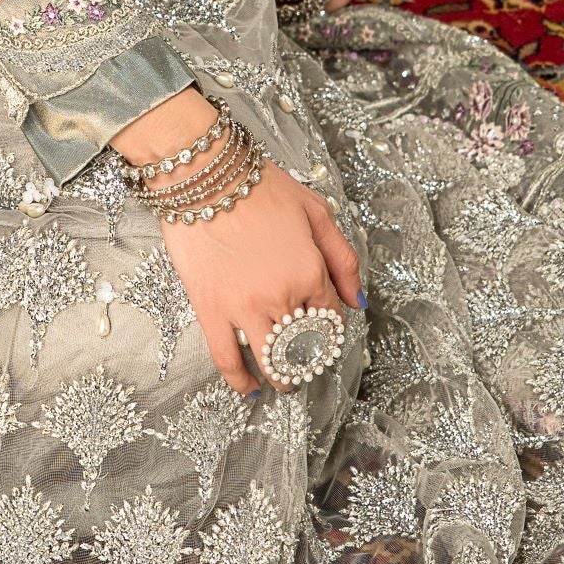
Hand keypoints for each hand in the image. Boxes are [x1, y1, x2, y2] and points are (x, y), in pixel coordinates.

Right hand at [158, 158, 362, 396]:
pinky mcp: (210, 310)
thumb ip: (343, 259)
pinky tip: (249, 388)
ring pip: (271, 361)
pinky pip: (227, 359)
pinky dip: (240, 380)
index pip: (331, 318)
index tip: (322, 331)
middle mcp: (282, 296)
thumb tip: (359, 302)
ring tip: (283, 381)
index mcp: (311, 272)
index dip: (330, 328)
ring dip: (283, 377)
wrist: (204, 175)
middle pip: (304, 346)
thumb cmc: (259, 186)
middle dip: (309, 360)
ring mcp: (245, 307)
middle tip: (305, 362)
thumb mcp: (316, 211)